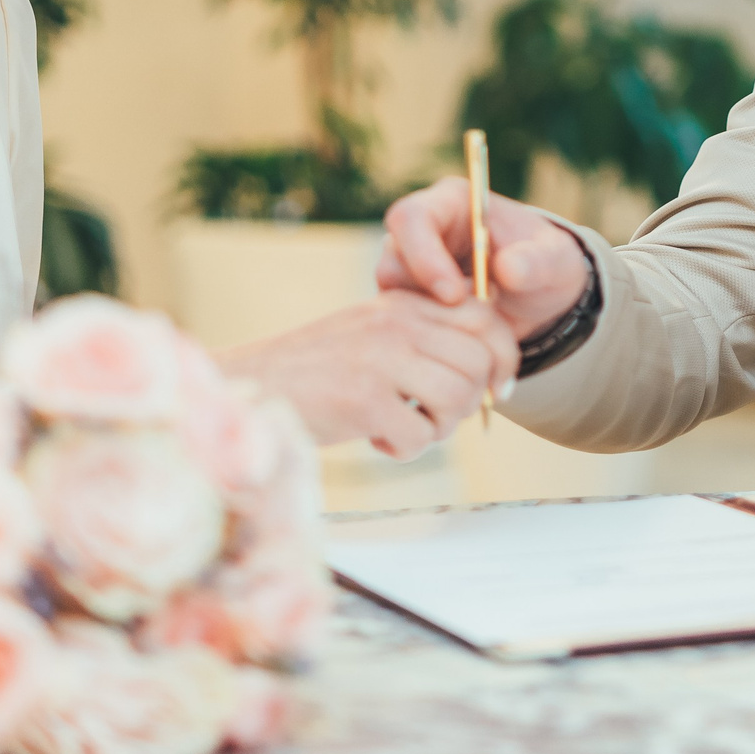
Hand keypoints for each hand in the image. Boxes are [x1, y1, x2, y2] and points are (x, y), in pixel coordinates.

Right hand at [220, 289, 518, 460]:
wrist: (251, 387)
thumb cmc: (314, 372)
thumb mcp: (371, 336)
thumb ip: (420, 341)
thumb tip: (485, 372)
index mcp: (401, 304)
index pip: (485, 317)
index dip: (503, 356)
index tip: (498, 388)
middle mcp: (396, 323)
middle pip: (478, 362)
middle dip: (468, 401)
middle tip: (435, 418)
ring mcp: (381, 360)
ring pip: (458, 397)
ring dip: (439, 427)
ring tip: (405, 427)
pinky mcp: (365, 401)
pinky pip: (421, 436)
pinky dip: (405, 449)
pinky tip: (377, 439)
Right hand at [377, 177, 591, 341]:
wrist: (541, 297)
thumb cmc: (547, 265)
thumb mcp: (555, 261)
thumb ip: (537, 261)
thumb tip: (508, 268)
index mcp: (451, 204)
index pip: (413, 218)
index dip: (424, 255)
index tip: (453, 295)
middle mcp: (423, 233)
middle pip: (391, 258)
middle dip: (421, 295)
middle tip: (459, 320)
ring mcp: (412, 268)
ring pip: (392, 295)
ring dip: (424, 318)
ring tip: (469, 328)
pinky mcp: (411, 301)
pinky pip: (400, 320)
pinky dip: (425, 335)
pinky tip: (459, 341)